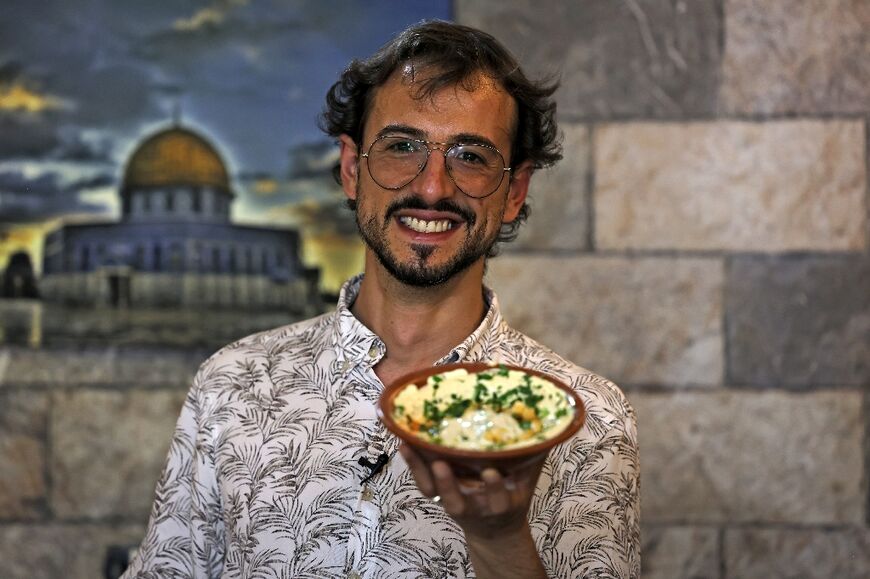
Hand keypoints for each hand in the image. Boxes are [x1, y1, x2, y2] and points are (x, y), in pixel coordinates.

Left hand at [398, 444, 544, 538]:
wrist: (493, 529)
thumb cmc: (511, 496)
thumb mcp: (527, 482)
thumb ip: (535, 456)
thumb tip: (555, 425)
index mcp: (501, 504)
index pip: (498, 499)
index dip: (493, 488)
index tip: (491, 473)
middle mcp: (474, 506)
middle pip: (456, 499)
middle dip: (447, 484)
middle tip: (440, 463)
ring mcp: (453, 501)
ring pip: (433, 490)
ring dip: (420, 469)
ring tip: (409, 444)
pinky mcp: (438, 494)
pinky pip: (422, 481)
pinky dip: (412, 462)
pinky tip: (404, 441)